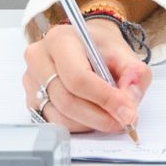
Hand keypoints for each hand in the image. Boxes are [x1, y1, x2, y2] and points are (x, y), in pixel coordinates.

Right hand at [23, 17, 150, 136]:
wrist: (87, 45)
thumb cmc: (102, 49)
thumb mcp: (126, 55)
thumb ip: (134, 77)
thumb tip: (128, 108)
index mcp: (59, 40)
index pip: (78, 77)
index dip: (104, 99)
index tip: (127, 112)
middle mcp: (38, 59)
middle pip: (67, 100)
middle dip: (100, 116)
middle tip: (124, 121)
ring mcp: (31, 81)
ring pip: (61, 117)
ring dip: (91, 124)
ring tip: (111, 118)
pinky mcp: (31, 101)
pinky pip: (55, 123)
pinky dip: (79, 126)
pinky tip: (94, 117)